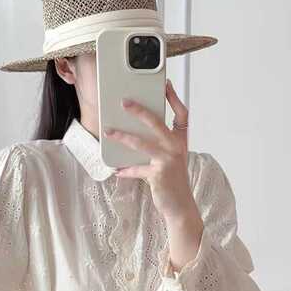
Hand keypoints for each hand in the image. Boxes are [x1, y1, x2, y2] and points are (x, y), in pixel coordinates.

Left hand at [103, 79, 196, 221]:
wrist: (180, 206)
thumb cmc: (172, 180)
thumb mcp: (168, 159)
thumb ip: (156, 145)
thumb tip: (132, 132)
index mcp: (180, 141)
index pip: (182, 114)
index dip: (174, 98)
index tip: (166, 84)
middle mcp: (176, 147)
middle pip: (157, 123)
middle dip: (139, 110)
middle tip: (123, 101)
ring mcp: (168, 160)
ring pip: (141, 143)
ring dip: (122, 137)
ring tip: (108, 131)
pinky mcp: (158, 174)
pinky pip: (137, 169)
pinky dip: (125, 170)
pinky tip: (116, 170)